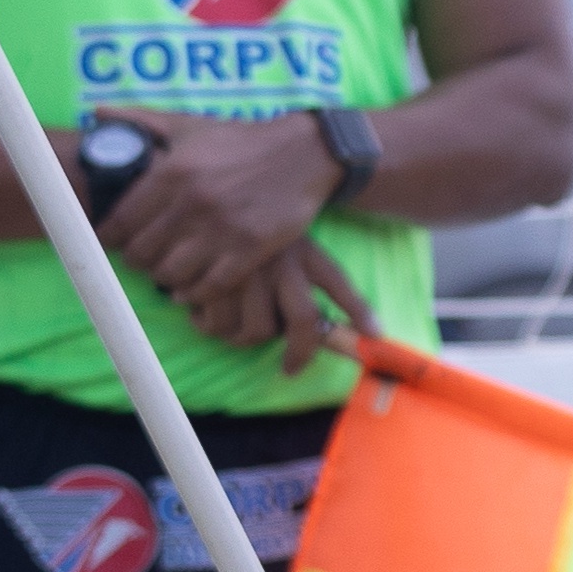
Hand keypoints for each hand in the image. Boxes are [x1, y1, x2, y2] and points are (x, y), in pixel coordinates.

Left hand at [96, 106, 345, 297]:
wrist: (304, 151)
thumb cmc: (241, 140)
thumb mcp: (189, 126)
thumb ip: (140, 120)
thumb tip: (97, 113)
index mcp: (171, 172)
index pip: (121, 221)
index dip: (110, 238)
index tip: (112, 242)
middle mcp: (192, 203)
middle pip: (142, 253)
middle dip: (137, 260)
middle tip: (142, 259)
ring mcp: (222, 229)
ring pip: (171, 273)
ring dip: (164, 278)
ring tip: (166, 273)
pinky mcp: (251, 249)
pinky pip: (210, 285)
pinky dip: (195, 293)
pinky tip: (191, 288)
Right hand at [165, 237, 377, 373]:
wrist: (199, 208)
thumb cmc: (247, 241)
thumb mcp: (290, 247)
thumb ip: (316, 286)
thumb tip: (359, 332)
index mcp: (305, 253)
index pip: (339, 284)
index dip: (360, 312)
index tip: (373, 336)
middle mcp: (281, 261)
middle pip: (303, 322)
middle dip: (300, 354)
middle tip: (291, 364)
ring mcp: (248, 269)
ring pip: (254, 331)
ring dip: (242, 338)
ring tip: (234, 326)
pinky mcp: (210, 277)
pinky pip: (216, 323)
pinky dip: (208, 326)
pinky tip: (202, 313)